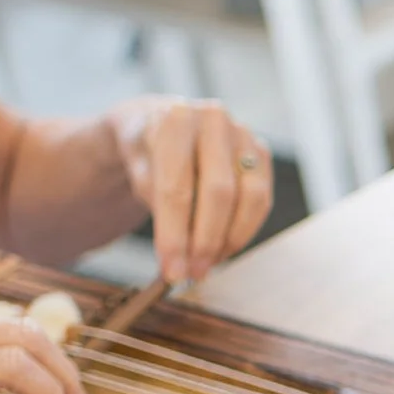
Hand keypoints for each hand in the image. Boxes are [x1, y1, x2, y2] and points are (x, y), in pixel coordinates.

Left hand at [108, 97, 275, 284]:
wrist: (162, 123)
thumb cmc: (146, 149)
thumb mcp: (132, 166)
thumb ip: (151, 198)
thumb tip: (176, 251)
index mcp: (176, 120)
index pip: (177, 187)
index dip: (174, 235)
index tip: (172, 270)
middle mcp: (214, 121)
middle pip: (218, 193)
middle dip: (206, 241)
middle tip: (193, 273)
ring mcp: (243, 135)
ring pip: (249, 198)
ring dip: (230, 239)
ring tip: (208, 263)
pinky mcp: (261, 153)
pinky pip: (262, 200)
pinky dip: (244, 230)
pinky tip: (224, 247)